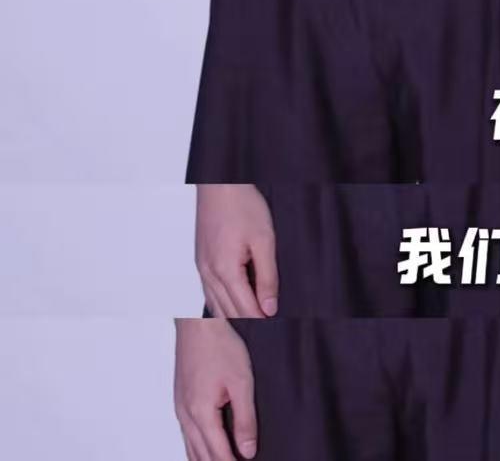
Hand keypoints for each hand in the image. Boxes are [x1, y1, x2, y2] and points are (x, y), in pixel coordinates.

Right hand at [174, 317, 256, 460]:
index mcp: (201, 414)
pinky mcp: (180, 401)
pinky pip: (187, 435)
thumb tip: (248, 450)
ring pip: (191, 449)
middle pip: (201, 457)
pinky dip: (198, 449)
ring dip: (207, 460)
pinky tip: (207, 450)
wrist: (199, 324)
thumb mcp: (241, 382)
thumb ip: (245, 419)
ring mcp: (180, 409)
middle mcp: (186, 416)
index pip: (218, 455)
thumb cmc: (220, 346)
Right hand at [196, 185, 277, 318]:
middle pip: (229, 312)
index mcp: (225, 271)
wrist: (220, 185)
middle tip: (268, 334)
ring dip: (235, 316)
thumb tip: (269, 308)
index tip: (277, 331)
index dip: (262, 321)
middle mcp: (208, 274)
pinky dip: (223, 305)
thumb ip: (267, 276)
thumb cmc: (243, 206)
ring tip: (255, 325)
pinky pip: (210, 293)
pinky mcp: (201, 262)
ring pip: (216, 306)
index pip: (245, 309)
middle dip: (248, 324)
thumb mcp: (264, 240)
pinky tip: (234, 306)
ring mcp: (202, 269)